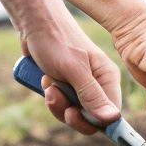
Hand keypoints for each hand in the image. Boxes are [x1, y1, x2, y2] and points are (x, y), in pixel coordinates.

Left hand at [20, 18, 123, 135]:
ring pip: (74, 113)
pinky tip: (45, 81)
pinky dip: (51, 98)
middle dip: (70, 112)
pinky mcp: (67, 87)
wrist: (34, 24)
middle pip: (91, 118)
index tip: (74, 117)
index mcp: (108, 79)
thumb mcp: (73, 70)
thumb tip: (112, 119)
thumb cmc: (55, 41)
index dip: (94, 121)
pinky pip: (62, 105)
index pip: (111, 114)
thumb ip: (91, 95)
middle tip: (55, 97)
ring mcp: (82, 87)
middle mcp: (98, 85)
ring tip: (48, 84)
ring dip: (57, 104)